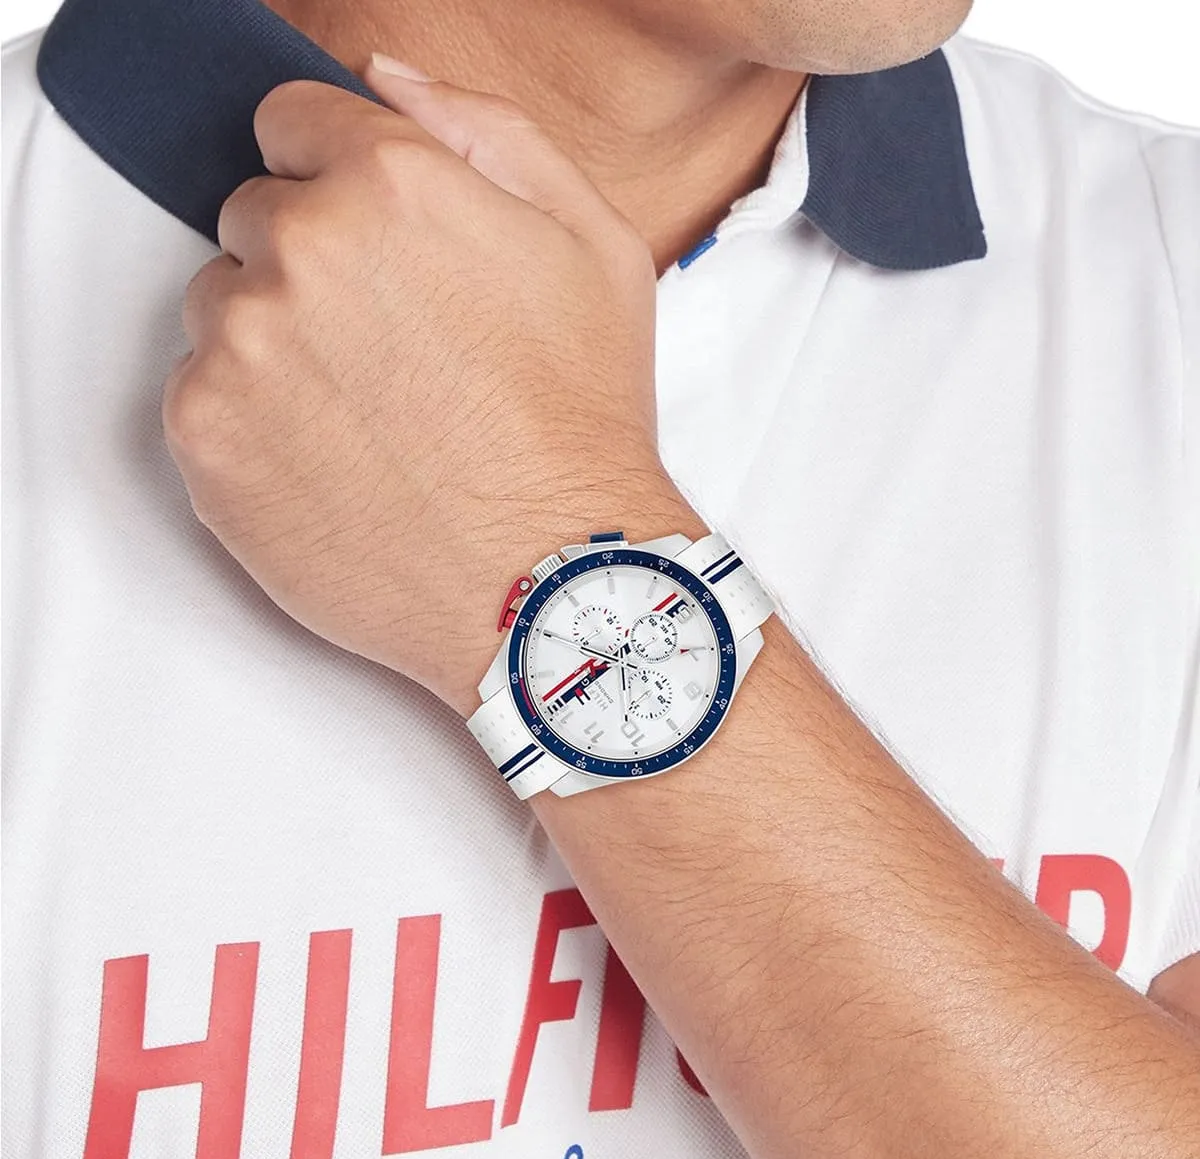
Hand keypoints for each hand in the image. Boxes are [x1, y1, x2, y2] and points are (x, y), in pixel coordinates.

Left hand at [163, 58, 695, 714]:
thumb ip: (486, 131)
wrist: (548, 580)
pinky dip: (251, 419)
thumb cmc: (580, 424)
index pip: (292, 124)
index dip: (337, 181)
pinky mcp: (203, 436)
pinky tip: (334, 460)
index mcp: (388, 183)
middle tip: (391, 352)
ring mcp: (239, 346)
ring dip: (276, 342)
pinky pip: (200, 392)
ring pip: (221, 308)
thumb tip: (386, 74)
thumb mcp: (592, 246)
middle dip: (310, 265)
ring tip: (367, 415)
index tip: (372, 244)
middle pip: (254, 219)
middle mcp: (298, 249)